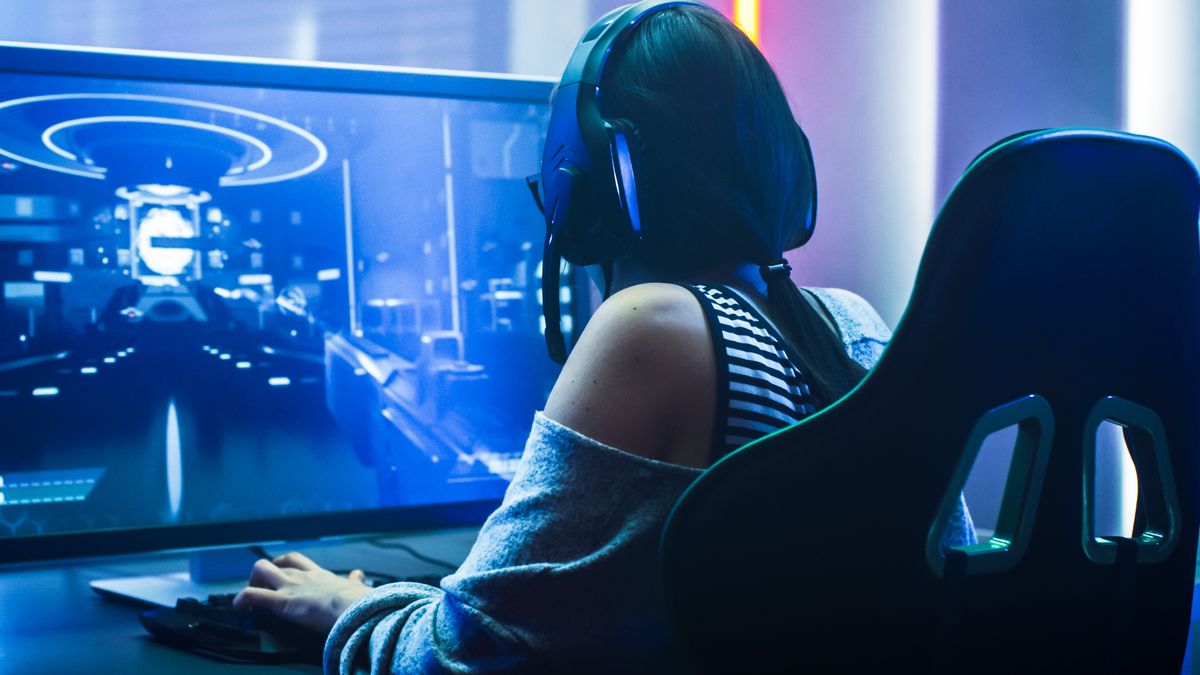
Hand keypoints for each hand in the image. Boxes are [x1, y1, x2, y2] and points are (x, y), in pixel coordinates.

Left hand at [233, 551, 372, 633]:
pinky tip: (238, 608)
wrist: (351, 607)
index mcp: (319, 575)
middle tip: (264, 586)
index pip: (298, 562)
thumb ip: (354, 581)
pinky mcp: (281, 602)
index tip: (281, 574)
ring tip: (250, 594)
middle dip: (267, 572)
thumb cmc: (356, 600)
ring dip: (252, 580)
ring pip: (262, 570)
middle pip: (278, 562)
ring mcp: (290, 587)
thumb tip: (359, 575)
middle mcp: (302, 577)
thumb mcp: (355, 587)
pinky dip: (241, 600)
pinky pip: (253, 596)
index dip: (285, 565)